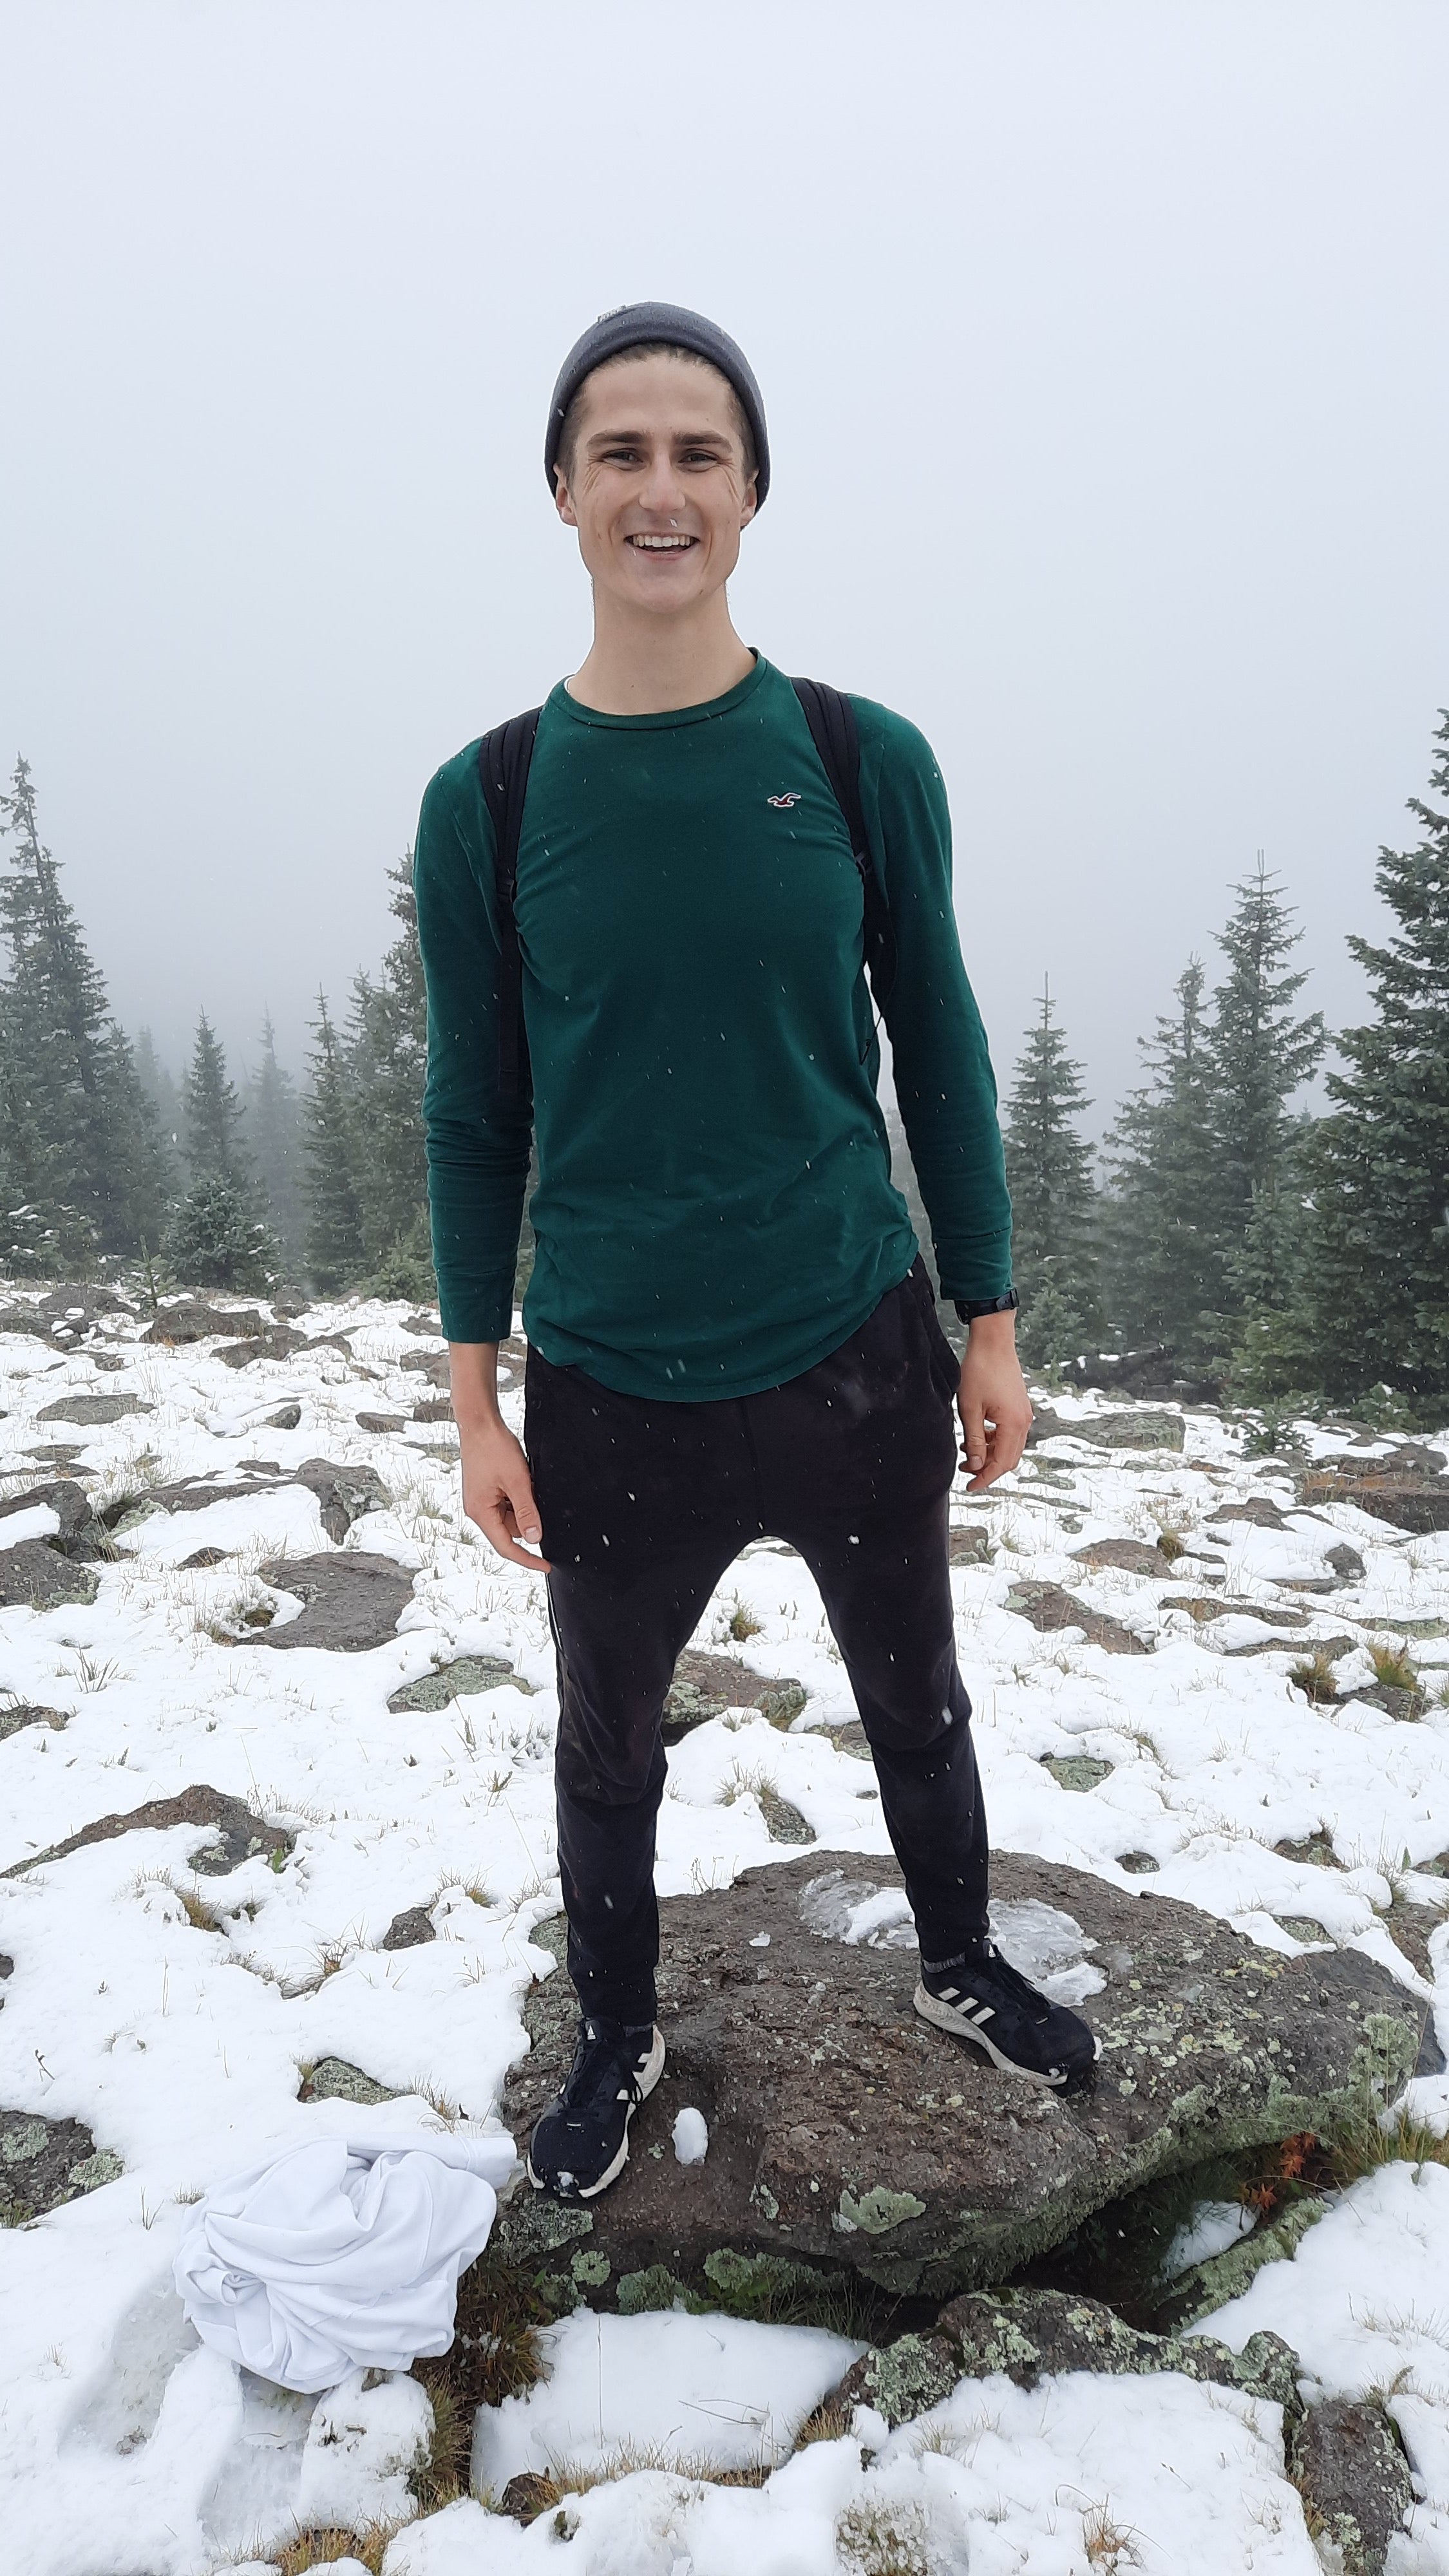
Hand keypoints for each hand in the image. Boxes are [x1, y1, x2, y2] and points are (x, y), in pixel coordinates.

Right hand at [458, 1414, 550, 1568]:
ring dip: (524, 1506)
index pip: (506, 1547)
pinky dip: (518, 1497)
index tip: (545, 1566)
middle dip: (528, 1520)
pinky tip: (522, 1480)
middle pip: (509, 1531)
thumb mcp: (517, 1482)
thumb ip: (527, 1512)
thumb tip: (535, 1539)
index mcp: (481, 1512)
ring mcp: (481, 1500)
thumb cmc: (492, 1448)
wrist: (480, 1424)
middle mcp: (478, 1510)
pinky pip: (506, 1503)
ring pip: (510, 1516)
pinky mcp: (485, 1491)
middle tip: (536, 1497)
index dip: (528, 1559)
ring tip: (525, 1482)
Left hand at [956, 1310, 1032, 1490]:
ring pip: (1008, 1446)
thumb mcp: (969, 1409)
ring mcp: (1023, 1414)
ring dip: (989, 1454)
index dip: (985, 1478)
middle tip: (965, 1471)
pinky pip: (1009, 1433)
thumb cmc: (979, 1371)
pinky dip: (993, 1440)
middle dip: (987, 1468)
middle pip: (1009, 1458)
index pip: (1001, 1463)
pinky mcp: (1019, 1407)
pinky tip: (975, 1436)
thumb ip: (973, 1440)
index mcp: (1013, 1425)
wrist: (993, 1342)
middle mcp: (1024, 1422)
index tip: (969, 1487)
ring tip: (965, 1452)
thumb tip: (975, 1465)